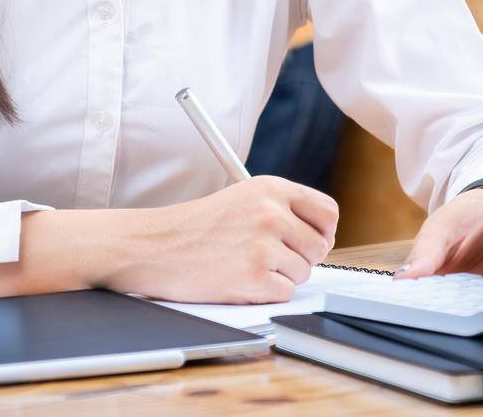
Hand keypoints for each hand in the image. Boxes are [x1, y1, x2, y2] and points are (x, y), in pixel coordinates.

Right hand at [109, 175, 338, 303]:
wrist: (155, 246)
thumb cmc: (196, 226)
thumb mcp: (242, 198)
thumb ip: (282, 209)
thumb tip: (322, 237)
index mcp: (272, 188)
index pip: (328, 212)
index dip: (324, 232)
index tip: (311, 241)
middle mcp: (272, 212)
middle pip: (320, 247)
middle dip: (301, 258)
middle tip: (271, 259)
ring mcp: (263, 244)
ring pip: (303, 273)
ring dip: (280, 276)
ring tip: (246, 265)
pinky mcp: (254, 276)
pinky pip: (285, 293)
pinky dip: (266, 293)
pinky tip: (240, 280)